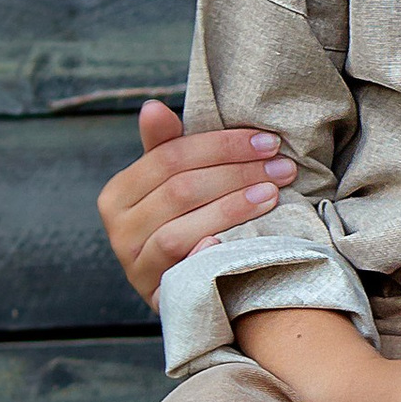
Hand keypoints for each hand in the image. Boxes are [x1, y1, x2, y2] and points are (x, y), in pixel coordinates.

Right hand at [98, 99, 297, 306]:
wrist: (188, 286)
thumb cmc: (185, 220)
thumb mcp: (174, 182)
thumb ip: (166, 146)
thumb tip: (153, 106)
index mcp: (118, 193)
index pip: (169, 157)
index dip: (221, 146)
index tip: (268, 141)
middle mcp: (118, 231)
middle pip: (180, 190)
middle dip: (237, 173)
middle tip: (282, 168)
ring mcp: (135, 267)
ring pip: (179, 230)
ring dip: (231, 208)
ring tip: (271, 194)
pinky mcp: (157, 296)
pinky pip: (178, 272)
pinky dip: (201, 254)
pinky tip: (228, 242)